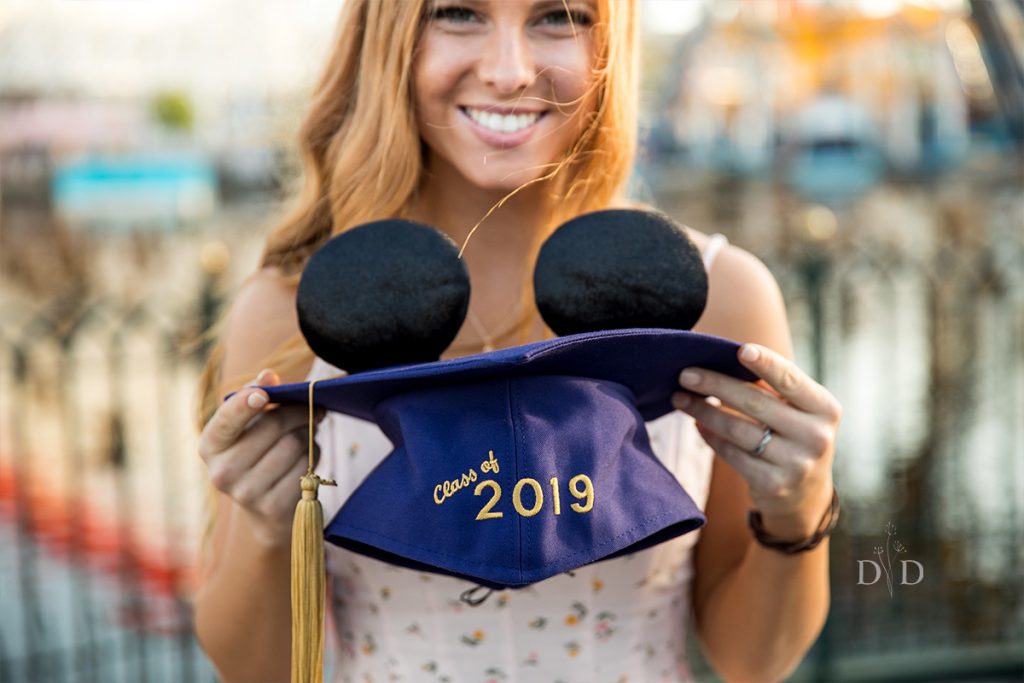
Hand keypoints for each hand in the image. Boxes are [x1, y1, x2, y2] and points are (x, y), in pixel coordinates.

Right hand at [198, 369, 327, 547]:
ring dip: (308, 435)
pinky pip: (307, 467)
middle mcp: (222, 472)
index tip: (264, 394)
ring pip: (295, 445)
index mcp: (210, 446)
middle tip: (313, 408)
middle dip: (299, 412)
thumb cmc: (256, 453)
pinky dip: (314, 457)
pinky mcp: (274, 508)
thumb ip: (255, 394)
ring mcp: (247, 494)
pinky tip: (307, 458)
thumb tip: (268, 375)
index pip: (226, 420)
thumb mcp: (248, 425)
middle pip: (274, 426)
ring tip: (305, 435)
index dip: (246, 404)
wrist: (263, 509)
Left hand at [671, 343, 841, 539]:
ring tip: (680, 398)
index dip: (767, 363)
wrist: (805, 493)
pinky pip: (731, 454)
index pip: (791, 380)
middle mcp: (815, 436)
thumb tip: (720, 361)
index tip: (740, 349)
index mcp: (825, 408)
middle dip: (715, 385)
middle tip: (685, 375)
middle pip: (755, 402)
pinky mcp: (773, 484)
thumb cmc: (792, 434)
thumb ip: (771, 387)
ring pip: (737, 430)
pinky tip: (698, 424)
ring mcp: (795, 464)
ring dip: (703, 411)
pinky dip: (710, 436)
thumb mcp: (797, 410)